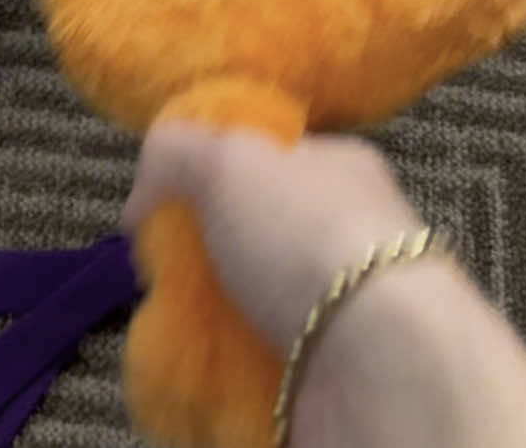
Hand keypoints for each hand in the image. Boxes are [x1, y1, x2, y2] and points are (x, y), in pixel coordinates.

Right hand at [121, 120, 422, 354]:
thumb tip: (143, 197)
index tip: (162, 204)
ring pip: (252, 309)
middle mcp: (344, 234)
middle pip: (251, 239)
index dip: (207, 174)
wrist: (382, 366)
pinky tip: (194, 372)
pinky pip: (259, 369)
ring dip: (206, 323)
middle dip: (200, 259)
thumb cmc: (310, 239)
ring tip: (167, 330)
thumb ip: (175, 152)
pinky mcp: (330, 373)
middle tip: (157, 276)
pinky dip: (223, 373)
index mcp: (337, 168)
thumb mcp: (227, 158)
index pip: (264, 158)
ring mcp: (341, 308)